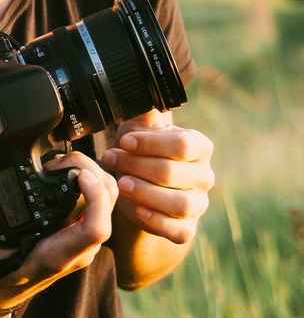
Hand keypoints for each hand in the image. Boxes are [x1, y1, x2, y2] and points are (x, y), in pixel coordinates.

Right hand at [0, 152, 118, 310]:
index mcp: (57, 254)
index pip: (96, 228)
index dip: (96, 197)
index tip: (78, 174)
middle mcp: (77, 247)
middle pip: (108, 206)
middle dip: (93, 174)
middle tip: (60, 161)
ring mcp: (81, 238)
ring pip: (107, 200)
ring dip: (92, 174)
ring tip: (59, 164)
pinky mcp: (79, 229)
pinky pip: (98, 202)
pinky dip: (88, 180)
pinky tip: (64, 172)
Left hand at [101, 111, 214, 245]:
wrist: (142, 188)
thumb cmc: (142, 152)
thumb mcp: (140, 129)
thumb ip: (143, 111)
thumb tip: (141, 86)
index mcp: (199, 147)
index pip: (182, 145)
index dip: (150, 143)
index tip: (124, 141)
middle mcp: (204, 176)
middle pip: (173, 173)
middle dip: (136, 166)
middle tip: (111, 160)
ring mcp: (198, 205)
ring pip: (179, 204)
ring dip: (145, 193)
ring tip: (121, 184)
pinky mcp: (187, 229)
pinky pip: (178, 231)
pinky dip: (155, 221)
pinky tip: (135, 209)